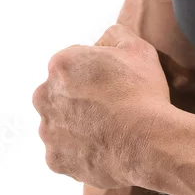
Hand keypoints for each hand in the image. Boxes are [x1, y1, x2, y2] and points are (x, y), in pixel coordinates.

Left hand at [34, 24, 170, 187]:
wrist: (150, 142)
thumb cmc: (145, 93)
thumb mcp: (138, 48)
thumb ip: (115, 34)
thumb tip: (103, 38)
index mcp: (60, 65)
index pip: (74, 66)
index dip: (97, 75)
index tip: (116, 86)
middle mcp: (44, 96)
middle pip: (61, 96)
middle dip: (81, 101)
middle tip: (112, 110)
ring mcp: (47, 131)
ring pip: (62, 126)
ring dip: (80, 127)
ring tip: (112, 133)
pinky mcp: (55, 160)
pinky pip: (67, 154)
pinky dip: (82, 153)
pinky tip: (106, 150)